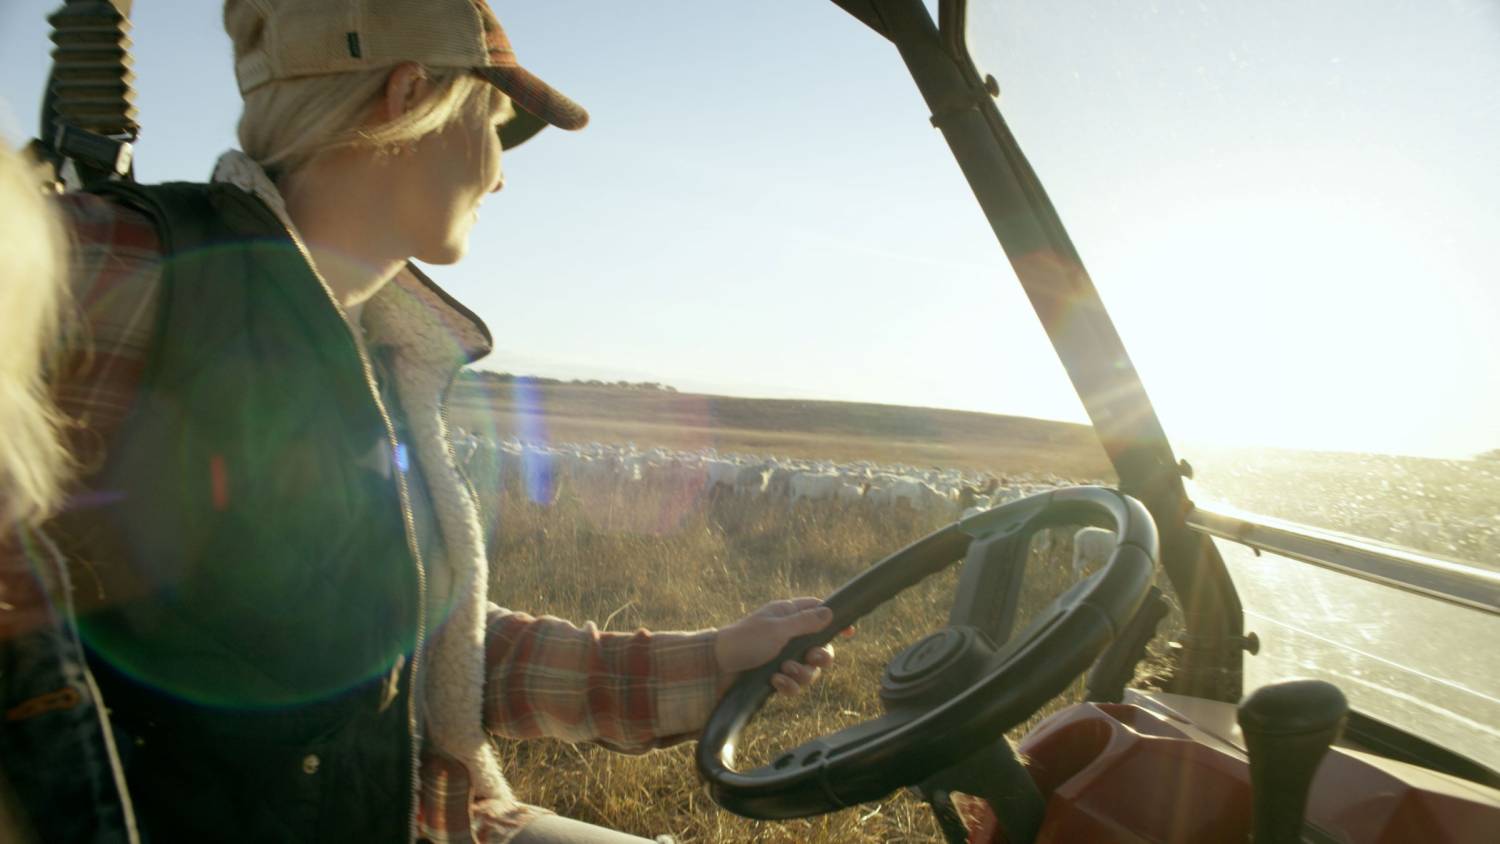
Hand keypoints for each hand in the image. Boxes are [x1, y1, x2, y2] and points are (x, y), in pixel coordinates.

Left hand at [713, 597, 850, 696]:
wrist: (716, 668)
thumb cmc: (744, 640)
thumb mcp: (777, 628)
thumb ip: (806, 622)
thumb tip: (830, 612)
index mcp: (788, 616)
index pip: (818, 613)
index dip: (834, 621)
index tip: (849, 632)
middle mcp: (789, 636)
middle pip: (821, 648)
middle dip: (820, 657)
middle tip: (812, 658)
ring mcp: (783, 658)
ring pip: (810, 670)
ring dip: (800, 673)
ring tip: (783, 671)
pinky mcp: (776, 677)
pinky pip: (795, 684)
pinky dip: (788, 685)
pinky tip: (775, 682)